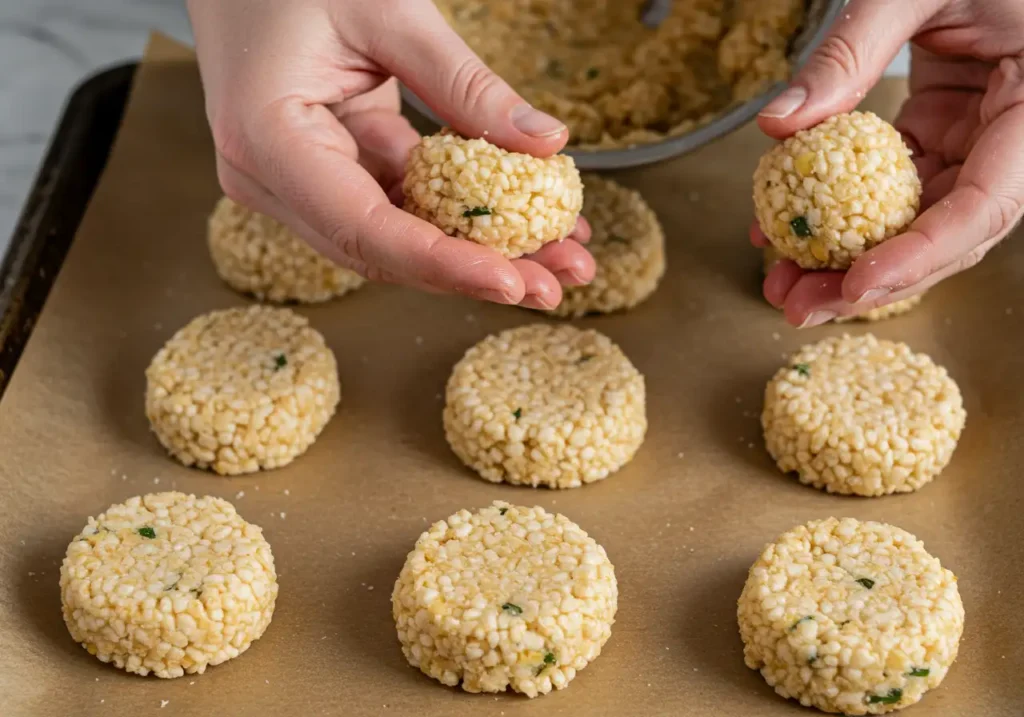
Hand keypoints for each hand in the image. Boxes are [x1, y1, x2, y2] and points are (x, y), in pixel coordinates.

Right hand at [186, 0, 594, 309]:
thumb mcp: (386, 11)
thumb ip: (464, 84)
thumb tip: (545, 143)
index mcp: (269, 140)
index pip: (364, 229)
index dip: (444, 264)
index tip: (513, 281)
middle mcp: (273, 179)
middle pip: (386, 251)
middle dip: (478, 272)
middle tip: (558, 283)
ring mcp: (298, 181)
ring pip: (399, 239)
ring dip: (479, 252)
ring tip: (560, 257)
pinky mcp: (328, 171)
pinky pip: (400, 206)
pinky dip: (460, 217)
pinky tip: (523, 222)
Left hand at [752, 0, 1023, 326]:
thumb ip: (852, 50)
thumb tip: (778, 125)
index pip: (984, 207)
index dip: (920, 255)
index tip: (856, 284)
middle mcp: (1012, 145)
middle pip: (945, 238)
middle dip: (869, 282)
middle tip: (797, 307)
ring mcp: (977, 147)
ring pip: (914, 226)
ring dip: (845, 263)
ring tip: (779, 284)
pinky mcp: (942, 140)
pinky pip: (889, 193)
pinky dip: (839, 218)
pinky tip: (785, 233)